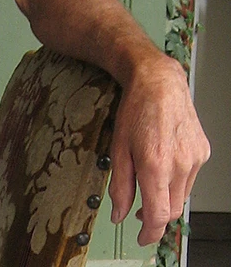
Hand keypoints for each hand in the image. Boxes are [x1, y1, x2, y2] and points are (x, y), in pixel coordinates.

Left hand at [107, 53, 209, 244]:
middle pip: (171, 209)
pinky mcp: (203, 153)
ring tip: (149, 176)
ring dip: (166, 195)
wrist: (158, 82)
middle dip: (156, 215)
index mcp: (155, 165)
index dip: (150, 233)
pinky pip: (190, 177)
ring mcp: (195, 159)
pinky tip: (164, 160)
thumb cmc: (135, 109)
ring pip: (182, 194)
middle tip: (139, 212)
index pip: (159, 216)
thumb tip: (118, 214)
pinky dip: (176, 178)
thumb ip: (119, 184)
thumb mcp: (117, 147)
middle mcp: (180, 165)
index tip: (141, 238)